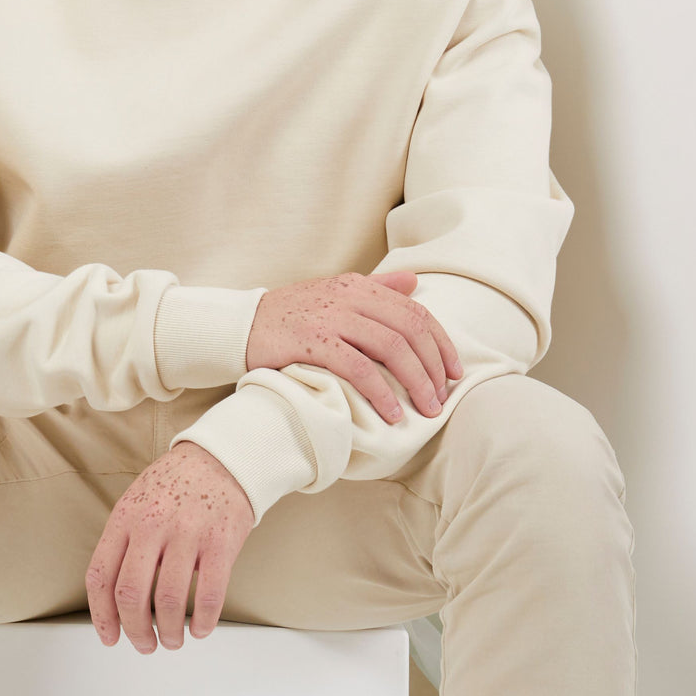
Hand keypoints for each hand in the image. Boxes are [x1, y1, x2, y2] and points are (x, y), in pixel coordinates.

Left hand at [86, 441, 252, 652]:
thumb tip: (114, 600)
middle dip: (135, 632)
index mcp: (125, 517)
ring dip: (169, 633)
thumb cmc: (176, 484)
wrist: (222, 457)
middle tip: (144, 644)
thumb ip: (123, 543)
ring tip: (172, 639)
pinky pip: (209, 596)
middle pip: (131, 596)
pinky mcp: (220, 542)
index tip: (110, 636)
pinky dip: (203, 622)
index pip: (101, 576)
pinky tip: (200, 628)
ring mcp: (187, 532)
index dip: (102, 616)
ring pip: (170, 602)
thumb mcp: (137, 501)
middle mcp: (152, 524)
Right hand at [245, 268, 463, 421]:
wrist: (240, 326)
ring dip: (415, 381)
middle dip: (433, 367)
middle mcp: (348, 296)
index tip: (454, 372)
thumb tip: (413, 282)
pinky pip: (359, 367)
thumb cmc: (291, 316)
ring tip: (425, 408)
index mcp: (358, 285)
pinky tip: (391, 413)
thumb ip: (375, 288)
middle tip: (441, 398)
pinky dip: (380, 392)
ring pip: (391, 347)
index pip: (415, 311)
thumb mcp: (335, 294)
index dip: (441, 343)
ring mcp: (331, 317)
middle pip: (410, 329)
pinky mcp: (313, 341)